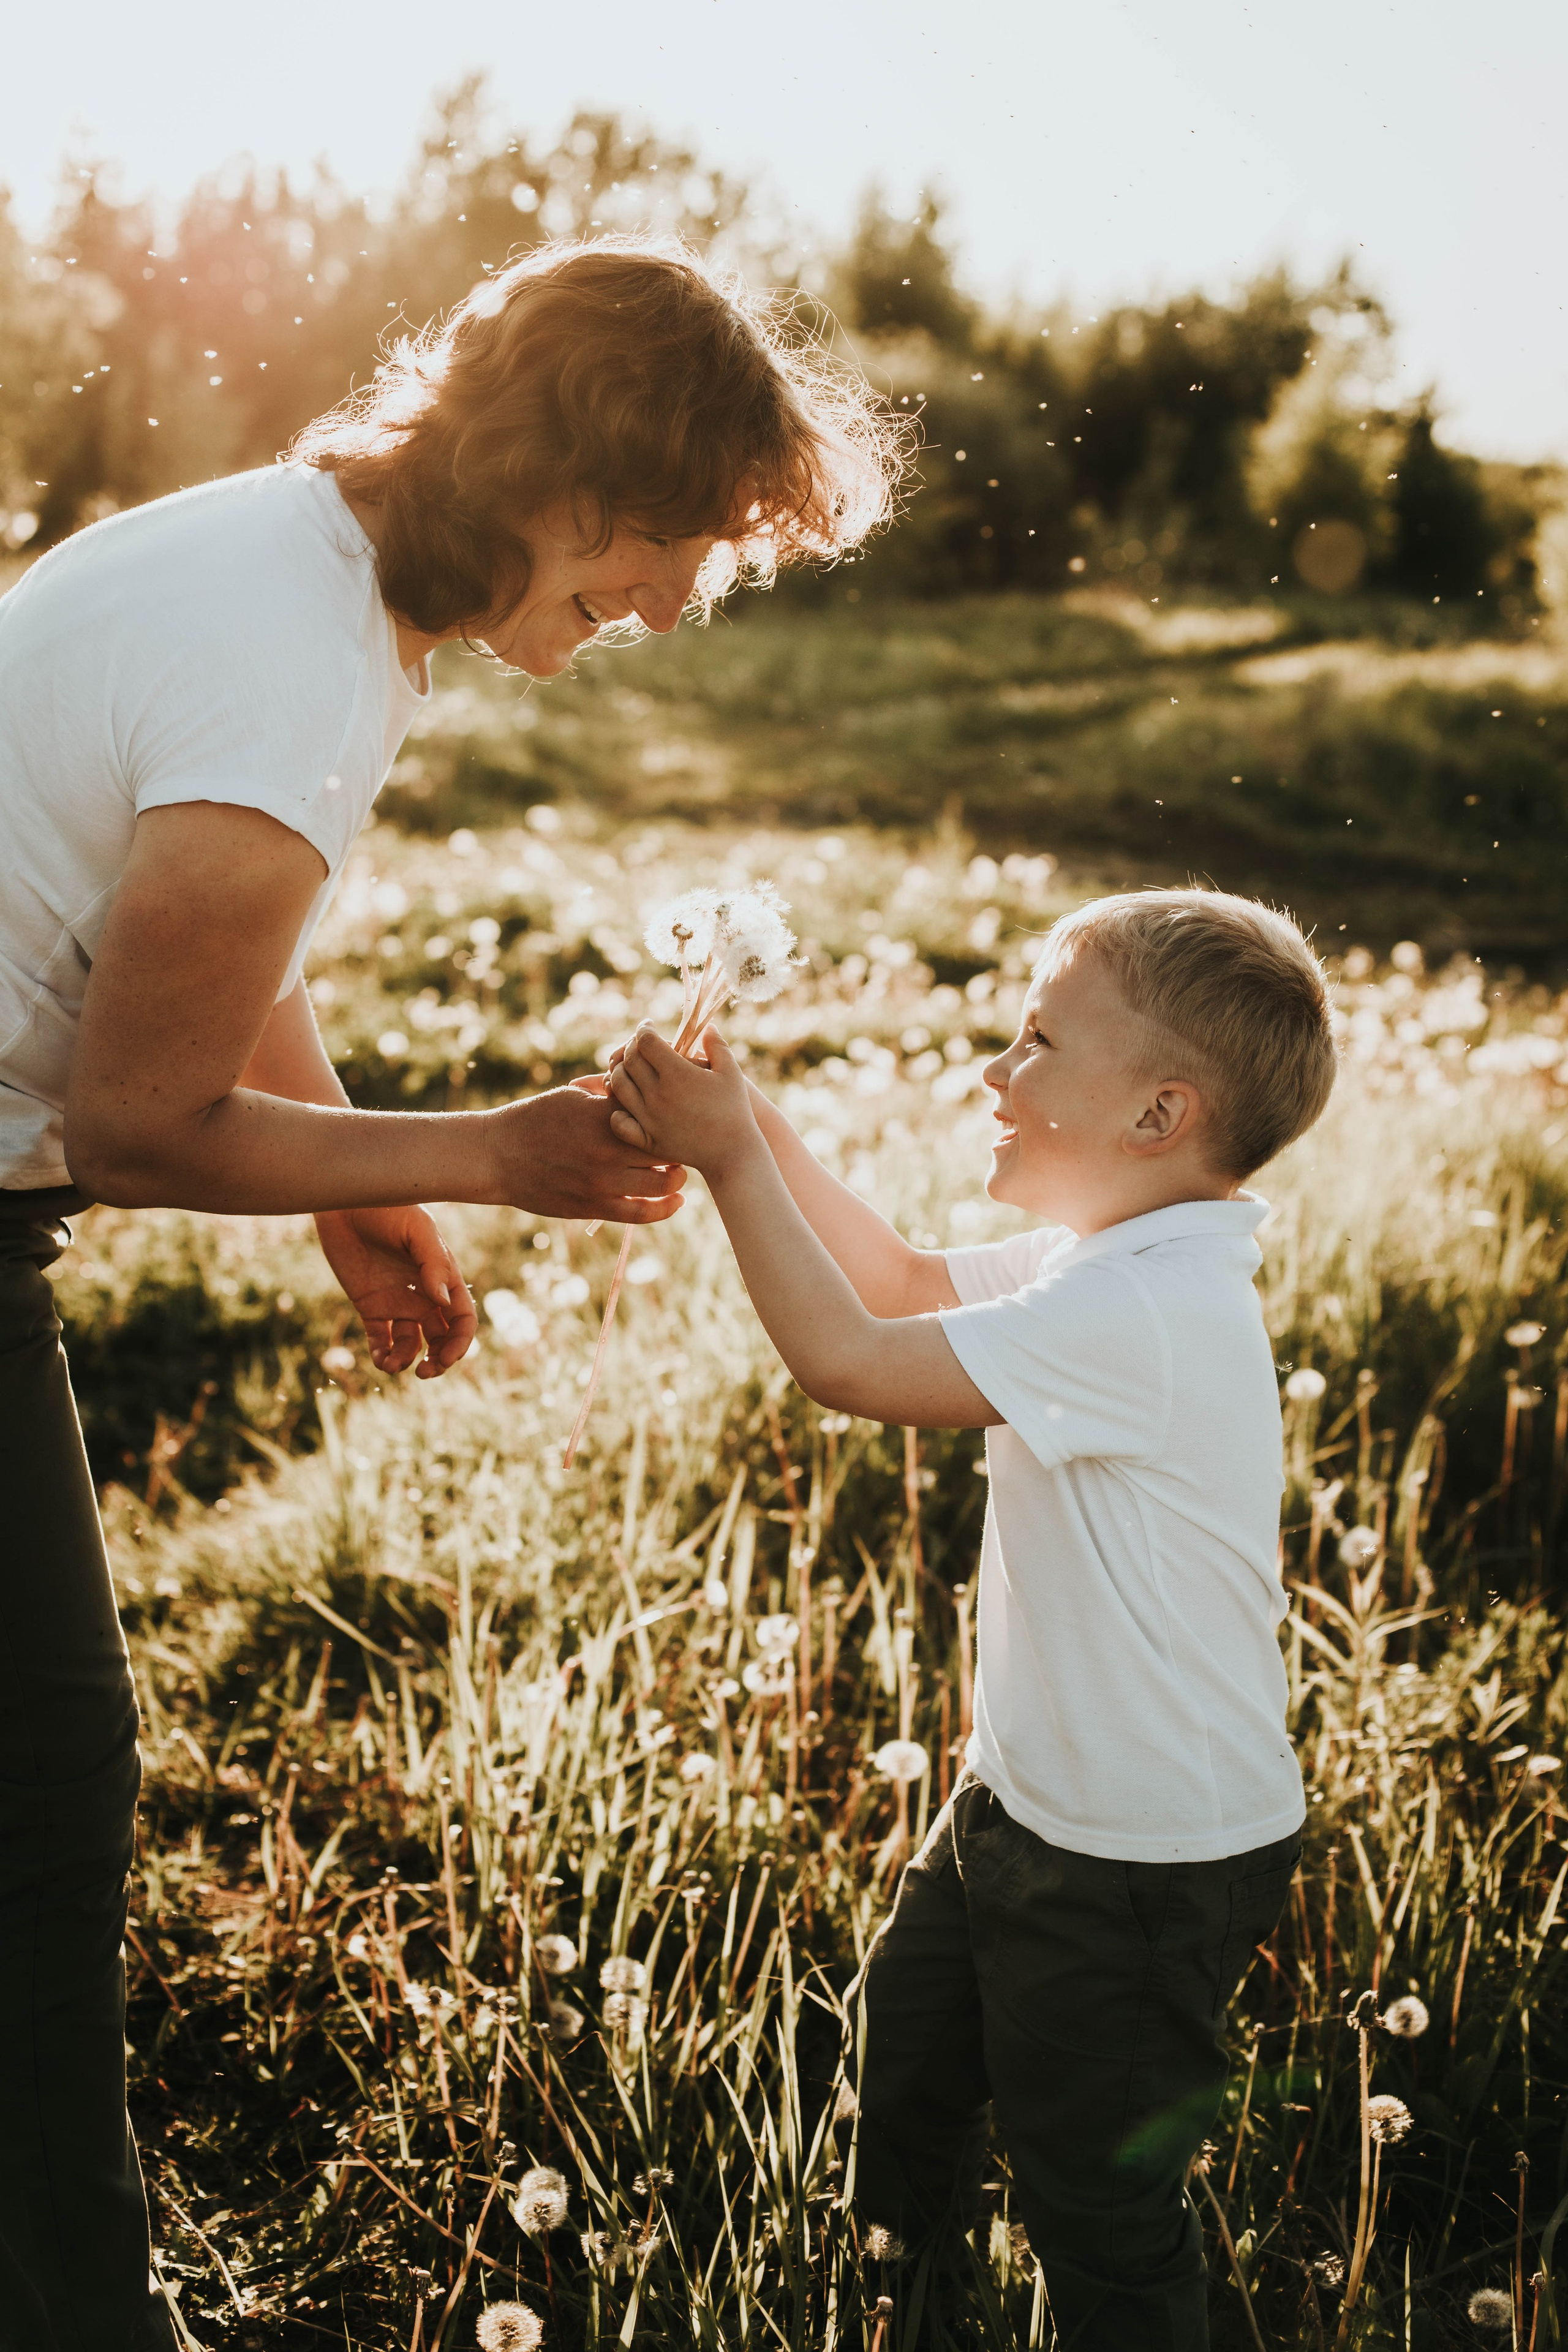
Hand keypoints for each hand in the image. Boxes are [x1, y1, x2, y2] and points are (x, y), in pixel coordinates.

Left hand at [314, 1205, 476, 1379]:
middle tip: (426, 1372)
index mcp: (443, 1278)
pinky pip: (381, 1339)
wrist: (346, 1203)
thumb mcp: (417, 1231)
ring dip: (408, 1361)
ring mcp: (397, 1302)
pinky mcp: (370, 1306)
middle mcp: (424, 1295)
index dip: (460, 1343)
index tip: (447, 1357)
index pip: (462, 1319)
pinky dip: (383, 1356)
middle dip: (440, 1360)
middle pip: (442, 1338)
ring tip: (394, 1366)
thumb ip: (433, 1264)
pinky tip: (380, 1361)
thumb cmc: (388, 1207)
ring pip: (411, 1344)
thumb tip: (443, 1302)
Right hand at [489, 1082, 686, 1222]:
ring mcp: (601, 1181)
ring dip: (677, 1178)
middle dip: (681, 1146)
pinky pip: (641, 1213)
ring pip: (661, 1184)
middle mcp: (606, 1149)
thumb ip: (610, 1093)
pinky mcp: (593, 1207)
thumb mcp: (573, 1095)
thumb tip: (641, 1081)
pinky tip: (677, 1202)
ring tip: (678, 1173)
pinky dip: (665, 1209)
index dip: (676, 1115)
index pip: (658, 1114)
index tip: (682, 1115)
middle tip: (685, 1145)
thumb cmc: (536, 1119)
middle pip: (667, 1149)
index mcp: (603, 1115)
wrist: (497, 1155)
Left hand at [606, 1025, 755, 1176]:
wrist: (733, 1152)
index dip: (644, 1029)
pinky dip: (618, 1111)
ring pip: (619, 1086)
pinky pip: (619, 1122)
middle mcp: (658, 1094)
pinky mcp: (647, 1139)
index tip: (648, 1026)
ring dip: (620, 1072)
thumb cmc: (735, 1109)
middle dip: (631, 1046)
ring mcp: (649, 1118)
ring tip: (631, 1069)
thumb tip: (706, 1025)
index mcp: (677, 1073)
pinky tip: (629, 1104)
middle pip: (629, 1060)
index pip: (646, 1041)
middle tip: (640, 1046)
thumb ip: (716, 1045)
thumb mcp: (731, 1072)